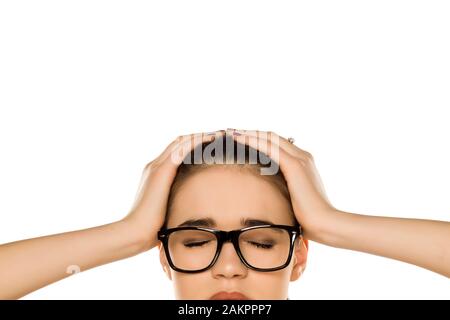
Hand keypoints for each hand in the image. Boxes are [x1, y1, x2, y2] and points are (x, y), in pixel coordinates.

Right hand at [122, 130, 223, 249]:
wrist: (136, 231)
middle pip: (180, 141)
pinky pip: (182, 149)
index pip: (178, 150)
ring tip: (220, 135)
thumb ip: (177, 202)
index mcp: (156, 173)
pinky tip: (212, 141)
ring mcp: (157, 167)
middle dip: (201, 137)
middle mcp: (155, 165)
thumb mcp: (167, 209)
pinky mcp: (161, 172)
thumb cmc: (152, 227)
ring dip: (202, 136)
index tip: (214, 145)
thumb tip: (191, 207)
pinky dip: (197, 142)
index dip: (195, 145)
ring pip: (182, 141)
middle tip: (221, 136)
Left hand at [230, 129, 338, 241]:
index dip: (258, 140)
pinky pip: (270, 148)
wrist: (324, 222)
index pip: (277, 144)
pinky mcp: (294, 165)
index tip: (240, 140)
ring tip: (231, 133)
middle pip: (272, 137)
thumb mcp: (294, 199)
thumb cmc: (309, 217)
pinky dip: (253, 141)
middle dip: (251, 133)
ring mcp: (300, 159)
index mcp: (303, 162)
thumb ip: (285, 191)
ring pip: (269, 138)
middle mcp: (302, 156)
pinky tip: (239, 140)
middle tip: (231, 133)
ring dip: (249, 134)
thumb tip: (270, 196)